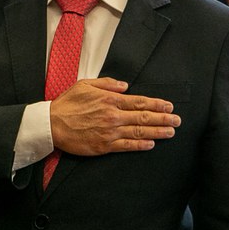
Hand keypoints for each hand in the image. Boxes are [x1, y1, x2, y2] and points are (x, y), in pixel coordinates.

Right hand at [49, 77, 180, 155]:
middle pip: (144, 118)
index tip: (169, 106)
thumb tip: (126, 86)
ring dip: (158, 132)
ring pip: (139, 132)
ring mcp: (110, 132)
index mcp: (110, 100)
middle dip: (163, 118)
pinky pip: (127, 146)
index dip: (157, 104)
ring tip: (171, 132)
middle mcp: (113, 116)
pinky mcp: (104, 146)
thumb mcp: (86, 85)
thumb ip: (108, 83)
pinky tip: (152, 144)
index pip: (140, 102)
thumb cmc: (68, 103)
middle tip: (177, 120)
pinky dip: (141, 145)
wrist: (51, 124)